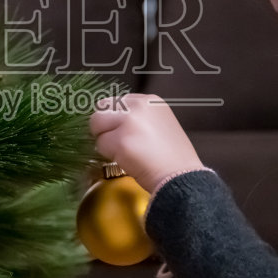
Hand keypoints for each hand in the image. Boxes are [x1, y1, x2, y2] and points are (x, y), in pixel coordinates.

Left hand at [88, 92, 205, 193]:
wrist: (180, 177)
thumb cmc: (172, 157)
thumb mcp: (160, 124)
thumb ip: (138, 117)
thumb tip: (112, 121)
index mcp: (150, 101)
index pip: (115, 101)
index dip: (113, 118)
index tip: (120, 131)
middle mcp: (138, 106)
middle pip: (101, 109)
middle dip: (104, 127)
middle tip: (117, 142)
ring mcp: (129, 122)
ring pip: (97, 126)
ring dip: (105, 141)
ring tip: (125, 152)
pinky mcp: (121, 141)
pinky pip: (100, 146)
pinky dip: (109, 155)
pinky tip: (127, 160)